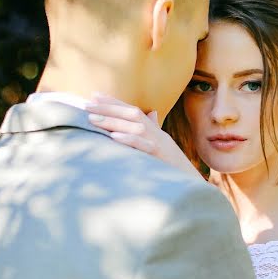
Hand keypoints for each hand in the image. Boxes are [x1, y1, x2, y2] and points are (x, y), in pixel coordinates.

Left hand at [86, 95, 201, 178]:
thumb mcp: (162, 146)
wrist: (190, 182)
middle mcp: (157, 133)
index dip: (114, 102)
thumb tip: (152, 114)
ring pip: (135, 127)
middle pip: (131, 115)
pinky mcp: (160, 157)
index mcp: (154, 131)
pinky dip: (130, 140)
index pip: (132, 111)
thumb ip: (154, 129)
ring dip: (113, 121)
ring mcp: (159, 144)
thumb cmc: (173, 167)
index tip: (94, 96)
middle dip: (108, 108)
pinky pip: (144, 146)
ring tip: (91, 118)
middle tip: (86, 104)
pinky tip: (114, 137)